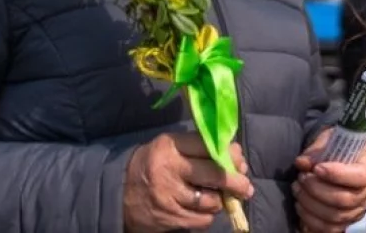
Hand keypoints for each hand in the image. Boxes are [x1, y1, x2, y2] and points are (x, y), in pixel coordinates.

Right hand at [123, 133, 253, 232]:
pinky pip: (202, 220)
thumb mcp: (172, 148)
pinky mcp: (169, 218)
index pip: (209, 147)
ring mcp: (168, 196)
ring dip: (219, 201)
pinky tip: (201, 209)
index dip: (230, 154)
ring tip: (216, 197)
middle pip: (215, 174)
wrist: (120, 192)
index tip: (240, 161)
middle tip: (245, 187)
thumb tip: (237, 158)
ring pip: (211, 201)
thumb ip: (201, 148)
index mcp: (171, 146)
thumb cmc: (154, 164)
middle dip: (236, 182)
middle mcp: (169, 169)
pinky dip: (207, 215)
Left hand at [292, 129, 365, 232]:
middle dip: (317, 190)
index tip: (316, 168)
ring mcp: (360, 208)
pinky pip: (331, 229)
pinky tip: (301, 206)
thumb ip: (318, 150)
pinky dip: (312, 221)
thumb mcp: (333, 139)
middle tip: (301, 178)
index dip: (337, 175)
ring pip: (336, 216)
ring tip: (298, 190)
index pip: (360, 177)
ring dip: (311, 205)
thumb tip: (301, 163)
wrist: (354, 159)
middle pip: (345, 200)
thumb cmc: (344, 147)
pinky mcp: (349, 220)